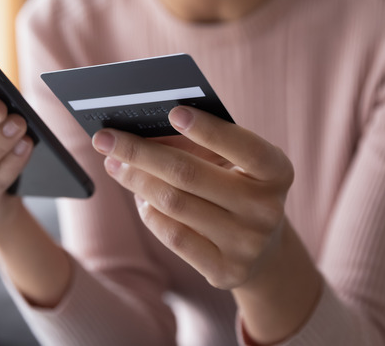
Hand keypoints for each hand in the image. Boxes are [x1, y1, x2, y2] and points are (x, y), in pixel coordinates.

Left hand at [91, 105, 294, 289]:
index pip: (245, 148)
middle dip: (141, 152)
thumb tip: (142, 132)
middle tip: (107, 138)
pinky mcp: (225, 271)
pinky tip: (140, 197)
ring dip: (136, 180)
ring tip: (115, 164)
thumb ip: (202, 145)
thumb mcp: (236, 163)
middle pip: (190, 175)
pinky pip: (173, 236)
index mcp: (278, 172)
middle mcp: (267, 210)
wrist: (264, 250)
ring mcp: (247, 244)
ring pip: (174, 204)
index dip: (210, 130)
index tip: (173, 112)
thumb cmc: (240, 188)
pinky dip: (150, 213)